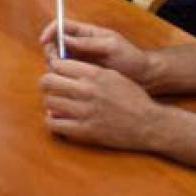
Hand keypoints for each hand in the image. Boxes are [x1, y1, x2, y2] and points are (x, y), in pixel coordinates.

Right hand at [37, 19, 155, 86]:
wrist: (144, 77)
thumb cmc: (131, 58)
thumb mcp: (112, 46)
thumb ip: (88, 42)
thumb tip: (64, 38)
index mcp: (86, 33)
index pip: (61, 26)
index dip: (50, 31)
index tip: (45, 41)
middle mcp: (80, 45)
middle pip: (54, 43)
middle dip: (51, 51)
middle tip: (57, 63)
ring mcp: (80, 60)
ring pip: (57, 60)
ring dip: (55, 66)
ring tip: (65, 76)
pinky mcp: (81, 74)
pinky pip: (65, 73)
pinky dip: (61, 77)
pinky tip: (67, 84)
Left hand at [39, 58, 166, 150]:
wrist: (149, 124)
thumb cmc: (132, 98)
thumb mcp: (113, 75)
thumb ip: (88, 71)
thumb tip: (64, 69)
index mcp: (94, 74)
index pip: (58, 64)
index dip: (54, 68)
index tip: (56, 74)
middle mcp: (87, 91)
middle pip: (47, 81)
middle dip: (46, 83)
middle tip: (52, 89)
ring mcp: (84, 111)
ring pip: (48, 101)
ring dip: (50, 102)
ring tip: (58, 105)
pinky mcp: (84, 131)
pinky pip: (54, 124)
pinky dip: (52, 121)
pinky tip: (58, 119)